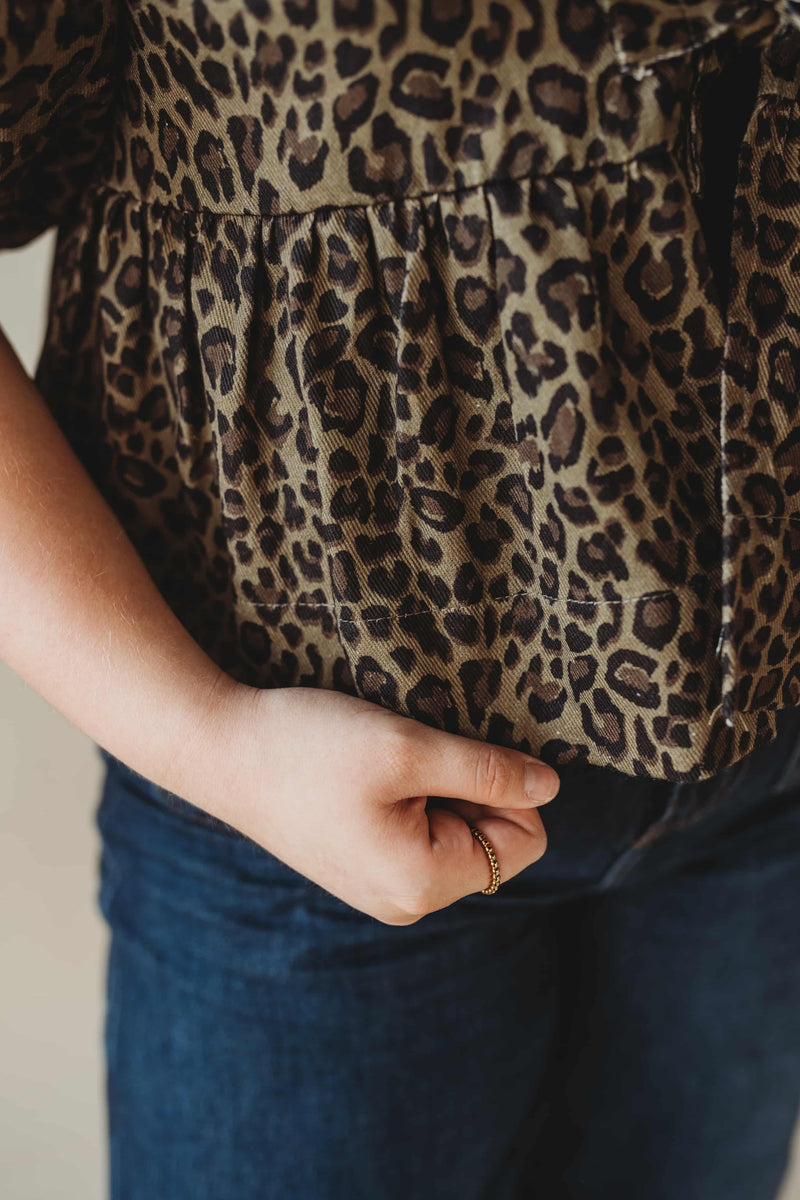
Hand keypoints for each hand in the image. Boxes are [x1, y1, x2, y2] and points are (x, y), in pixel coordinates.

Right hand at [170, 680, 559, 925]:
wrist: (219, 749)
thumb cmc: (309, 745)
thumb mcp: (408, 747)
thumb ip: (487, 770)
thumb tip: (550, 787)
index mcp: (422, 883)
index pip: (523, 840)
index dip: (504, 787)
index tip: (448, 756)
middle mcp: (405, 901)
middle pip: (490, 841)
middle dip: (466, 789)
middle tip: (408, 758)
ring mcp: (379, 889)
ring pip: (453, 834)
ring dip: (435, 789)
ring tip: (381, 767)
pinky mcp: (358, 868)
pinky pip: (417, 835)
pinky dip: (407, 797)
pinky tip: (363, 777)